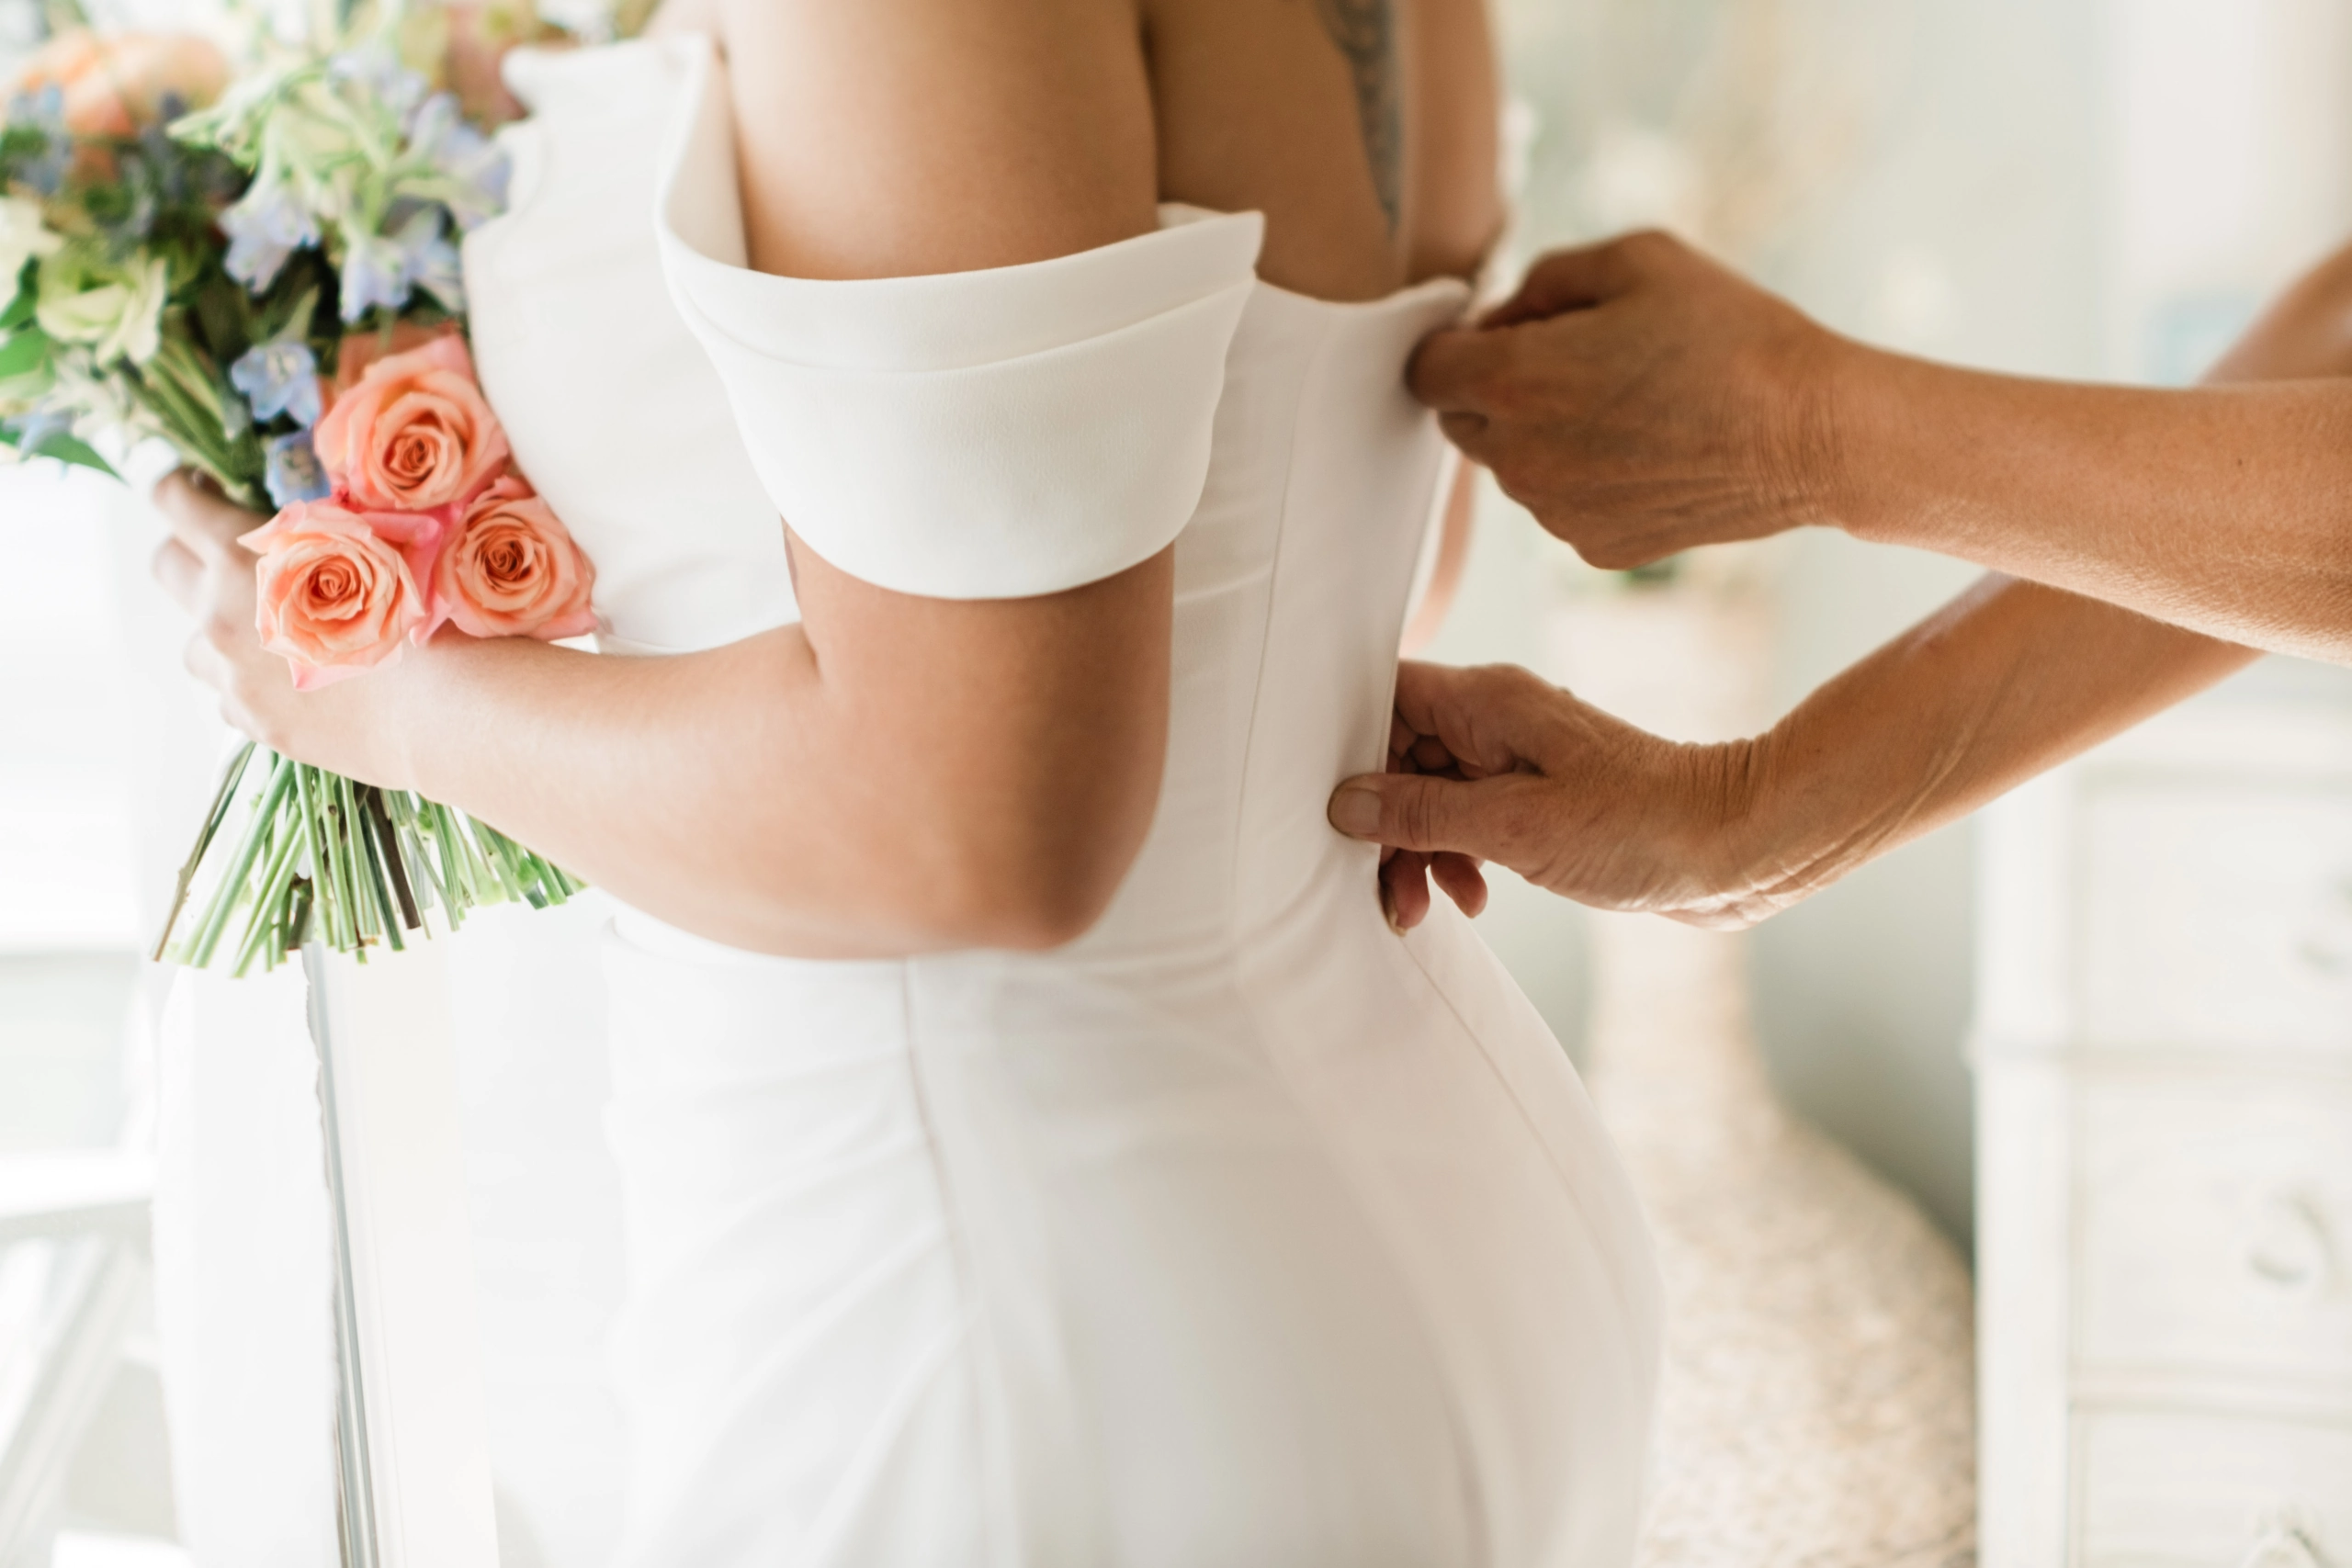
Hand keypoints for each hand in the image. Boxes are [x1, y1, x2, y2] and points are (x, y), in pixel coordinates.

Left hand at [149, 471, 414, 785]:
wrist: (439, 709)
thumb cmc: (416, 619)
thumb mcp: (369, 551)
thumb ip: (316, 533)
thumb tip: (301, 522)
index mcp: (244, 558)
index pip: (175, 501)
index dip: (180, 487)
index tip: (197, 487)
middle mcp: (220, 613)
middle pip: (166, 565)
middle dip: (189, 552)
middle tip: (228, 556)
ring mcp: (231, 673)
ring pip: (196, 642)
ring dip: (222, 632)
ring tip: (277, 639)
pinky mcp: (251, 720)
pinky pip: (233, 693)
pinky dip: (256, 684)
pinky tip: (301, 685)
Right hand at [1329, 661, 1791, 929]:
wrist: (1736, 848)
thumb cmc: (1639, 825)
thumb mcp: (1516, 827)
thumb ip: (1423, 812)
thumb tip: (1345, 802)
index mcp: (1489, 702)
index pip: (1384, 696)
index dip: (1349, 747)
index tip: (1332, 808)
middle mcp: (1498, 720)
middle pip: (1399, 756)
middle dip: (1383, 823)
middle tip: (1385, 888)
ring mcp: (1518, 761)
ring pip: (1431, 796)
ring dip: (1418, 852)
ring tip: (1427, 908)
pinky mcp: (1539, 800)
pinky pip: (1470, 821)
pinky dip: (1458, 860)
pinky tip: (1474, 899)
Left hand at [1408, 230, 1853, 569]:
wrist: (1811, 433)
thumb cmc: (1729, 334)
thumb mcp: (1635, 258)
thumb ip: (1543, 279)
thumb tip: (1502, 316)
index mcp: (1512, 382)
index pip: (1425, 369)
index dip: (1460, 343)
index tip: (1506, 332)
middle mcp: (1519, 459)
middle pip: (1460, 422)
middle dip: (1494, 388)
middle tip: (1574, 360)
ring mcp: (1554, 514)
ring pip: (1512, 466)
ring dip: (1541, 434)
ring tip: (1628, 402)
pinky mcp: (1592, 549)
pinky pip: (1560, 504)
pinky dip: (1583, 476)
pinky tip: (1649, 447)